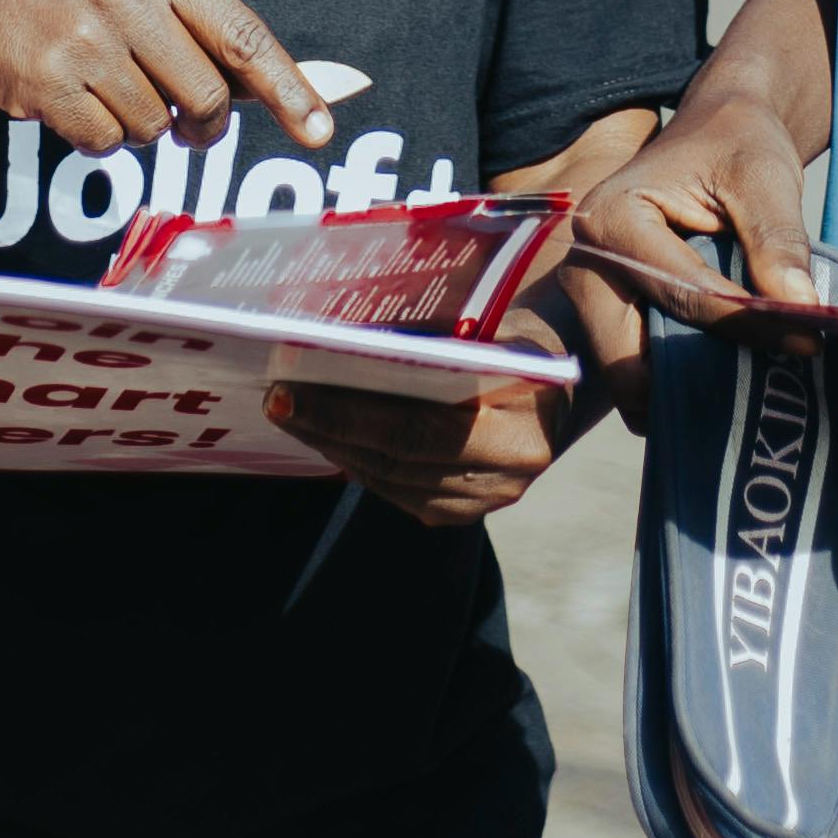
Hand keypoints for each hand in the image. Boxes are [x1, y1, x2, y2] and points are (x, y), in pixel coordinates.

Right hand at [0, 0, 331, 156]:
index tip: (322, 131)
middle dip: (203, 124)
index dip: (289, 89)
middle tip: (187, 121)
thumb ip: (205, 28)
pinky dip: (96, 136)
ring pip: (153, 128)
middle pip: (206, 98)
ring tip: (103, 81)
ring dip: (138, 124)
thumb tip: (287, 88)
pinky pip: (104, 145)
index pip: (243, 36)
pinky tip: (70, 97)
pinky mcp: (47, 84)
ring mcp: (84, 41)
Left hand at [266, 357, 581, 527]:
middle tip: (276, 401)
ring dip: (336, 448)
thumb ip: (426, 341)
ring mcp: (491, 499)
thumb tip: (336, 341)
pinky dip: (361, 465)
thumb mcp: (484, 325)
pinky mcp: (471, 512)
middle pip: (397, 457)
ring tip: (293, 415)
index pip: (416, 426)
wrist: (561, 379)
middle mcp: (510, 471)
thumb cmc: (516, 334)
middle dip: (327, 428)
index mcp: (520, 420)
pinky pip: (401, 494)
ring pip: (392, 481)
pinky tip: (330, 438)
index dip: (346, 413)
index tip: (290, 389)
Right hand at [567, 99, 827, 419]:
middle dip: (695, 379)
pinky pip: (638, 364)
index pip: (682, 294)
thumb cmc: (736, 140)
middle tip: (764, 382)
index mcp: (611, 219)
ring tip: (749, 377)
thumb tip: (800, 306)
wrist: (718, 129)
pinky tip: (727, 365)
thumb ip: (777, 239)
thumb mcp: (764, 176)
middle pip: (631, 358)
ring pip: (630, 374)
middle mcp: (585, 262)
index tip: (808, 340)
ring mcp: (591, 292)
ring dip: (686, 384)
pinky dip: (679, 374)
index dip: (747, 323)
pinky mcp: (610, 310)